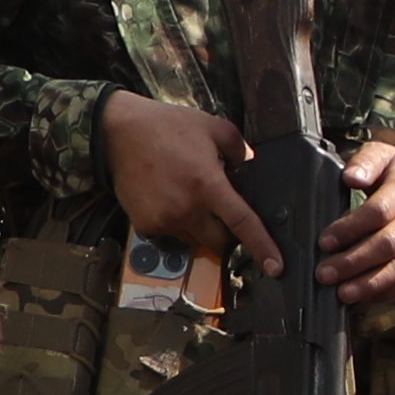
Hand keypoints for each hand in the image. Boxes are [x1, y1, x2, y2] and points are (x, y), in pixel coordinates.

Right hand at [102, 90, 268, 262]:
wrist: (118, 132)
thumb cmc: (165, 127)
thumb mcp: (213, 126)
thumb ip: (238, 149)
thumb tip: (247, 167)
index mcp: (208, 185)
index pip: (243, 223)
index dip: (263, 248)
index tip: (276, 267)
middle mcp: (187, 209)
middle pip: (219, 242)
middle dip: (225, 232)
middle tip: (218, 208)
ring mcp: (164, 220)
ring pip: (195, 239)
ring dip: (199, 226)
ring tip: (187, 194)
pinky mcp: (146, 225)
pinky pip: (171, 233)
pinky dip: (176, 221)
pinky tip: (169, 196)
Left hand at [323, 137, 394, 305]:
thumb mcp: (382, 155)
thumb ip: (364, 162)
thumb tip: (351, 177)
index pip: (379, 212)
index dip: (350, 229)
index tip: (325, 242)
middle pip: (389, 245)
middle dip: (354, 262)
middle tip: (325, 273)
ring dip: (369, 284)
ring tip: (342, 292)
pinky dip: (387, 292)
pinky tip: (364, 295)